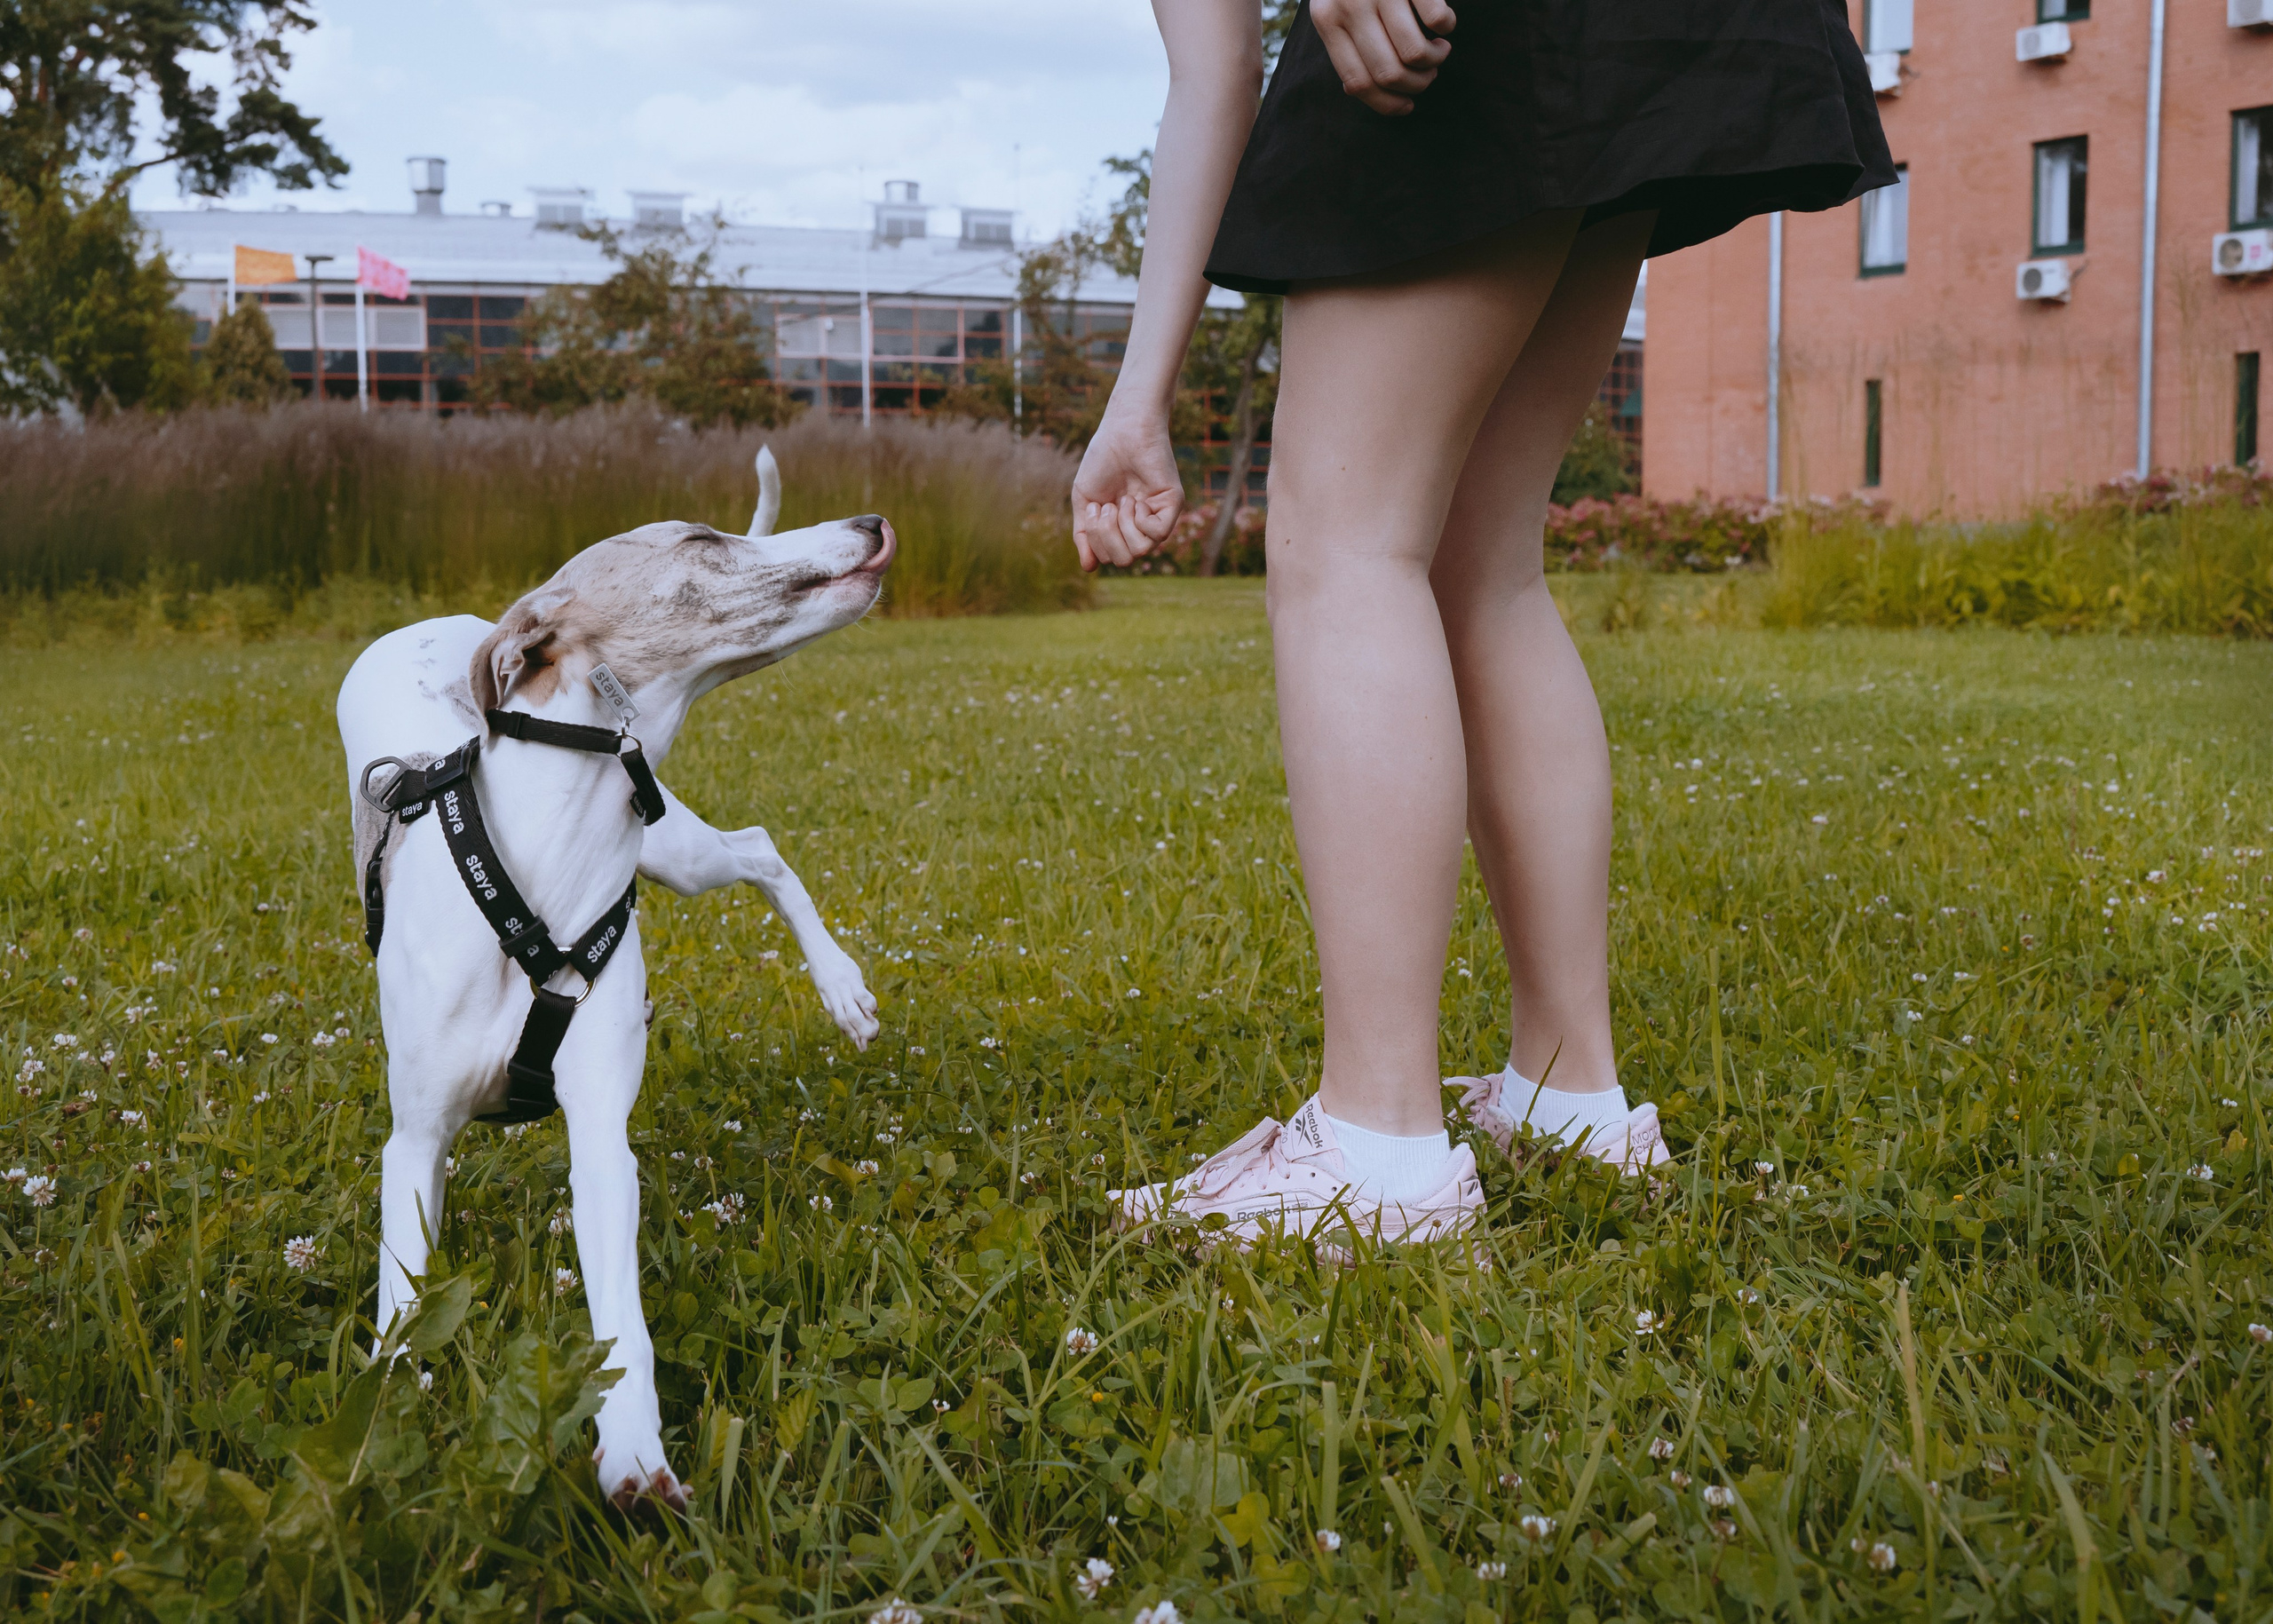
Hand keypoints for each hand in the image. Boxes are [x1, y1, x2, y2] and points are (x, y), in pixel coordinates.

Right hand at [1071, 410, 1183, 570]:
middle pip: (1123, 560)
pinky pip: (1158, 535)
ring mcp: (1157, 517)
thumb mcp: (1084, 502)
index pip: (1108, 558)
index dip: (1095, 540)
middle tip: (1107, 505)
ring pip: (1140, 552)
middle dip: (1107, 535)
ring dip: (1123, 526)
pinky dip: (1141, 520)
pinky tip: (1139, 500)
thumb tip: (1088, 569)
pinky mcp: (1172, 506)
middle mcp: (1140, 527)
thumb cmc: (1102, 463)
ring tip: (1124, 500)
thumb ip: (1084, 535)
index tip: (1094, 507)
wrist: (1121, 432)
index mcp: (1120, 529)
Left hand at [1312, 0, 1454, 115]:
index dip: (1387, 104)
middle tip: (1428, 74)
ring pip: (1414, 53)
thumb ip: (1344, 43)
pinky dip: (1447, 27)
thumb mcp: (1338, 6)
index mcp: (1328, 21)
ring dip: (1435, 60)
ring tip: (1440, 50)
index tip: (1407, 105)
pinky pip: (1437, 19)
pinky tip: (1445, 22)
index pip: (1357, 83)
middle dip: (1417, 84)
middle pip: (1388, 73)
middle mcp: (1349, 6)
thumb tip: (1357, 90)